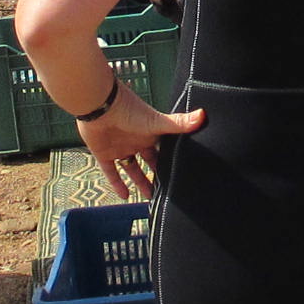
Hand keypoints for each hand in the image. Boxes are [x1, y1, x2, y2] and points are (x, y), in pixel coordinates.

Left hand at [78, 89, 205, 200]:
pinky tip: (124, 197)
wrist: (99, 105)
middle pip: (149, 161)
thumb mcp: (157, 122)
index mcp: (150, 133)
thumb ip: (179, 123)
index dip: (170, 161)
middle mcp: (136, 141)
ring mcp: (120, 148)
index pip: (163, 150)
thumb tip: (204, 115)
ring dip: (140, 182)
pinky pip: (111, 172)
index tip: (180, 175)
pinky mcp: (104, 154)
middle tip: (166, 191)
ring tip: (149, 198)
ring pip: (132, 169)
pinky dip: (117, 184)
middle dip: (157, 174)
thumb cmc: (129, 110)